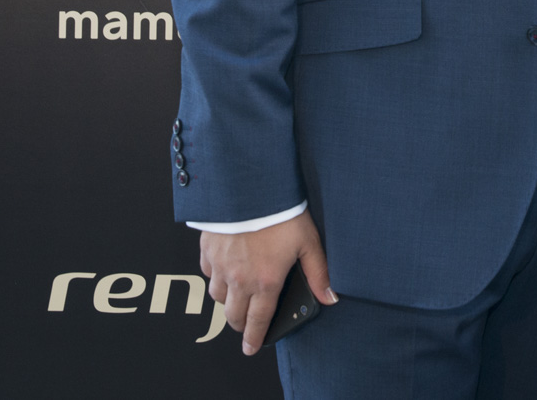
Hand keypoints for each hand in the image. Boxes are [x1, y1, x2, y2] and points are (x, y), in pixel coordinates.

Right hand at [199, 212, 335, 354]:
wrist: (251, 188)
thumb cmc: (281, 213)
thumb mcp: (308, 242)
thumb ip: (318, 272)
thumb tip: (329, 297)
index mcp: (265, 282)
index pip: (258, 321)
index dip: (255, 339)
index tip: (252, 348)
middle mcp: (239, 279)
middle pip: (233, 315)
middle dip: (240, 324)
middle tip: (245, 325)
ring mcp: (220, 265)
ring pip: (217, 296)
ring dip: (227, 300)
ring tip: (237, 296)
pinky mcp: (207, 249)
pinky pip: (207, 272)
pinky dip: (214, 275)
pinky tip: (224, 268)